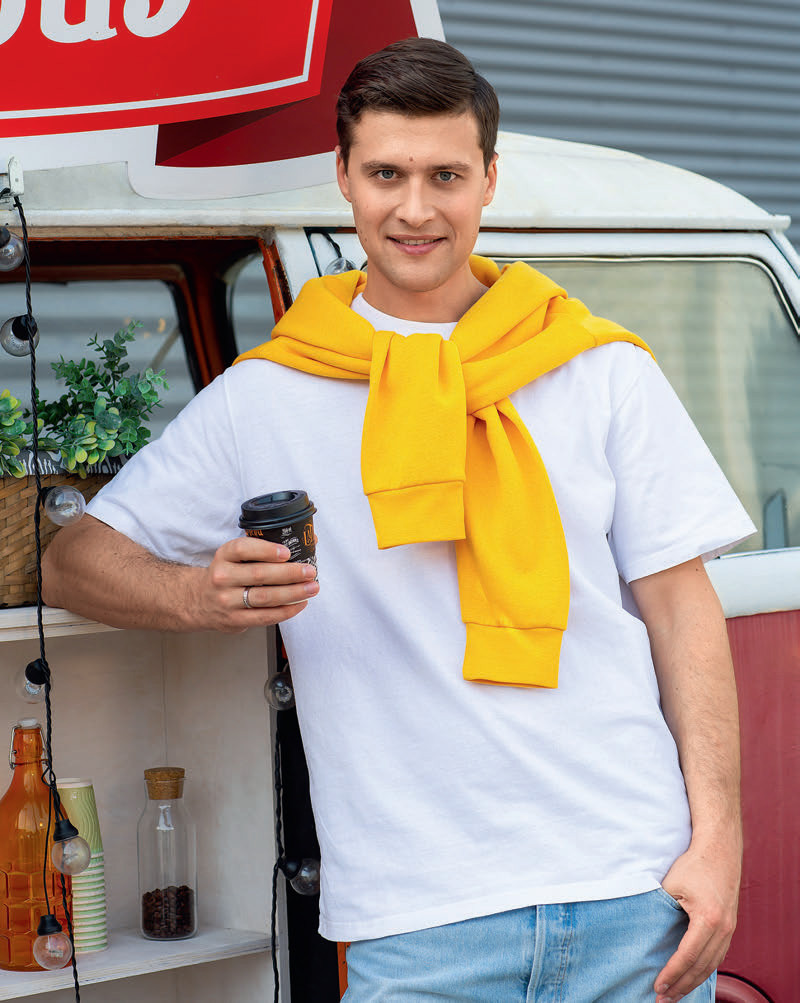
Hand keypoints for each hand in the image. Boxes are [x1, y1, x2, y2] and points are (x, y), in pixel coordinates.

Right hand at [194, 535, 318, 631]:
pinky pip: (264, 617)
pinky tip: (299, 604)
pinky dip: (285, 611)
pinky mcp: (235, 620)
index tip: (286, 552)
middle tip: (309, 571)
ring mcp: (227, 600)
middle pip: (259, 574)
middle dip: (289, 573)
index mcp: (224, 556)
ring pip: (265, 597)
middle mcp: (223, 577)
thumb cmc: (227, 574)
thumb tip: (309, 540)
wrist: (199, 601)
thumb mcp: (234, 556)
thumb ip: (264, 548)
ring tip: (311, 588)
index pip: (243, 549)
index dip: (266, 550)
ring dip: (293, 593)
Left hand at [654, 838, 739, 1001]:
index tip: (657, 986)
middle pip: (701, 967)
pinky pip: (718, 955)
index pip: (687, 956)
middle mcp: (723, 928)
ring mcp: (729, 928)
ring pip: (712, 965)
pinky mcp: (730, 925)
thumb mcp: (671, 886)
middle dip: (682, 986)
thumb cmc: (693, 864)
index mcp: (708, 920)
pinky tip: (693, 976)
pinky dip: (705, 969)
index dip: (671, 974)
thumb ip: (661, 909)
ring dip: (694, 981)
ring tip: (677, 994)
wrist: (719, 849)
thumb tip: (648, 932)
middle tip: (664, 999)